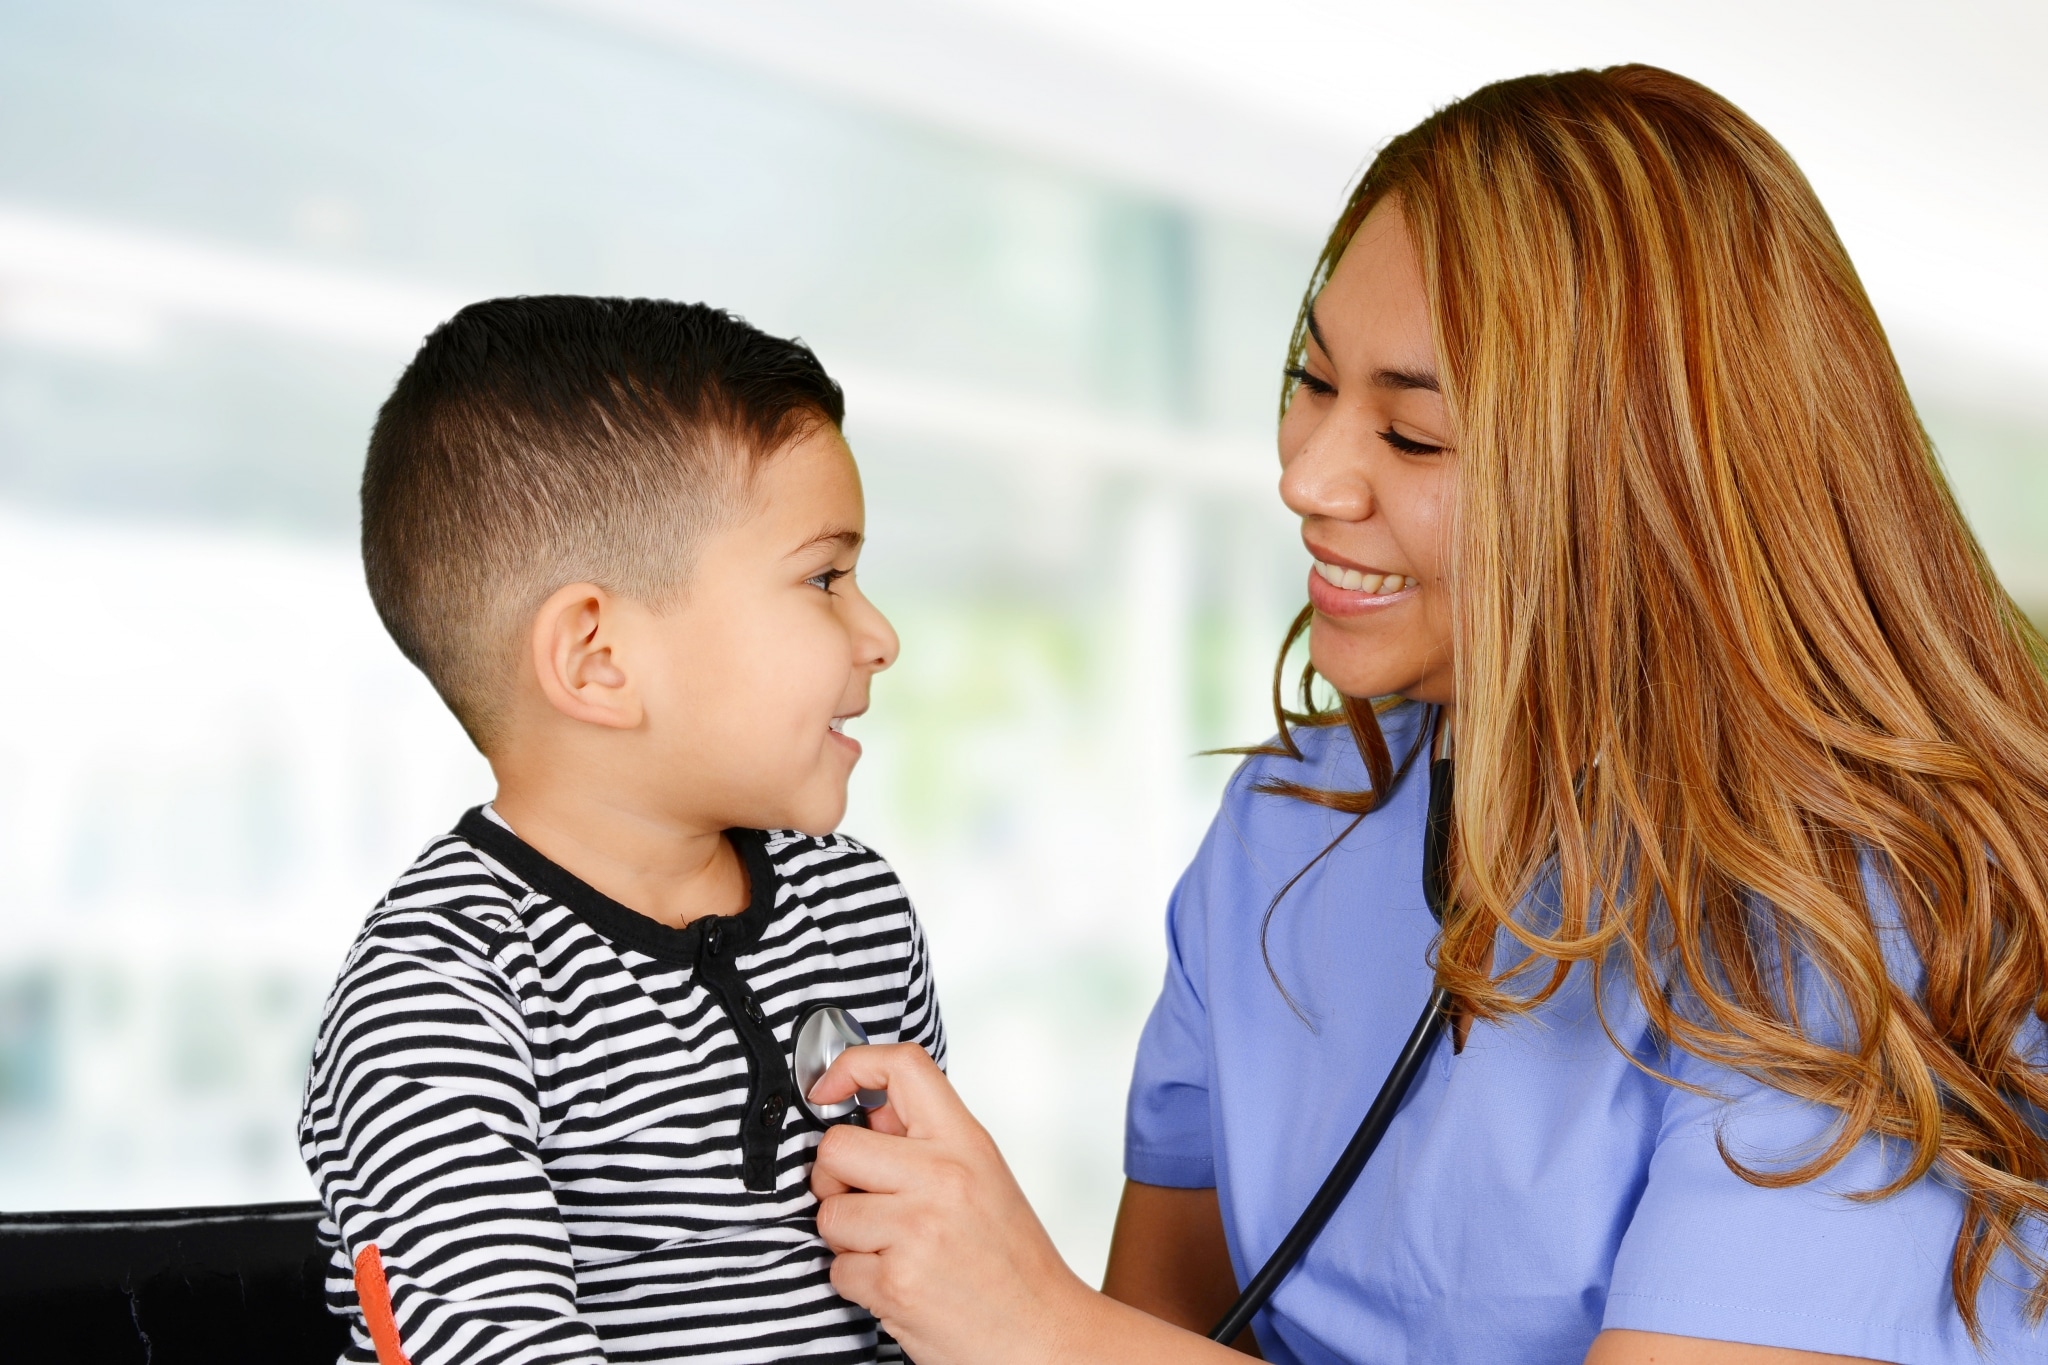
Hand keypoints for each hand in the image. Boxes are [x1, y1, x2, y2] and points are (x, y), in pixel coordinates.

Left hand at [808, 1043, 1098, 1364]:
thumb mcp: (983, 1177)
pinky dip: (857, 1282)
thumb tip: (862, 1110)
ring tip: (893, 1251)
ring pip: (829, 1214)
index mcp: (965, 1143)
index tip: (826, 1090)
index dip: (851, 1067)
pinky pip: (837, 1268)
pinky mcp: (896, 1282)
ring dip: (848, 1239)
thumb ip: (926, 1141)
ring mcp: (918, 1229)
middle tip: (863, 1201)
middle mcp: (942, 1178)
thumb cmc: (1012, 1261)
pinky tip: (898, 1283)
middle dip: (834, 1180)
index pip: (902, 1067)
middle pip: (835, 1147)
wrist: (1043, 1335)